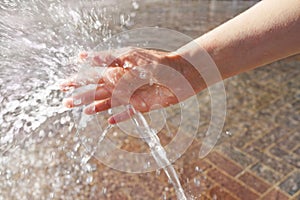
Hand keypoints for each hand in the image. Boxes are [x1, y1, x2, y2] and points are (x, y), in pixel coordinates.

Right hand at [61, 47, 202, 123]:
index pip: (94, 72)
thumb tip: (98, 70)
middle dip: (80, 93)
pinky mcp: (142, 104)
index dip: (80, 77)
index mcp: (120, 67)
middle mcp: (123, 81)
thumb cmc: (162, 64)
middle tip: (65, 100)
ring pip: (108, 101)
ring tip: (80, 110)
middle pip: (97, 88)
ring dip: (94, 106)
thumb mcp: (138, 62)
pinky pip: (127, 112)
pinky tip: (108, 121)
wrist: (184, 75)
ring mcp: (132, 93)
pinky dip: (118, 117)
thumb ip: (119, 71)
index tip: (65, 82)